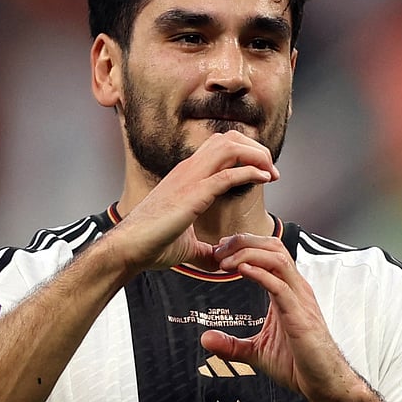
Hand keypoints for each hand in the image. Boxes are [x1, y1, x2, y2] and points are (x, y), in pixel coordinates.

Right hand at [112, 131, 278, 271]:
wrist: (129, 248)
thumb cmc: (152, 245)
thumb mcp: (188, 247)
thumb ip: (207, 252)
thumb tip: (220, 262)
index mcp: (187, 175)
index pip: (220, 147)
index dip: (246, 153)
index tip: (263, 171)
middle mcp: (188, 170)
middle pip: (229, 139)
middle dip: (256, 149)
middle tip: (272, 170)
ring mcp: (189, 178)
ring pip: (230, 147)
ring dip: (256, 156)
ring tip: (271, 172)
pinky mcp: (193, 194)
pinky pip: (227, 175)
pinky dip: (250, 172)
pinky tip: (264, 179)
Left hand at [199, 233, 361, 401]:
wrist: (322, 383)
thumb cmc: (298, 364)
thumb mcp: (256, 352)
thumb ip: (231, 344)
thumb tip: (206, 339)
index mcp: (287, 291)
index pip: (268, 254)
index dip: (243, 246)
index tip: (220, 251)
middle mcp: (296, 290)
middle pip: (273, 247)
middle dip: (244, 242)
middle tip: (219, 250)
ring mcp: (300, 300)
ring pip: (278, 259)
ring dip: (249, 254)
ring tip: (226, 261)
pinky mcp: (300, 316)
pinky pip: (280, 286)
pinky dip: (261, 274)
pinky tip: (243, 271)